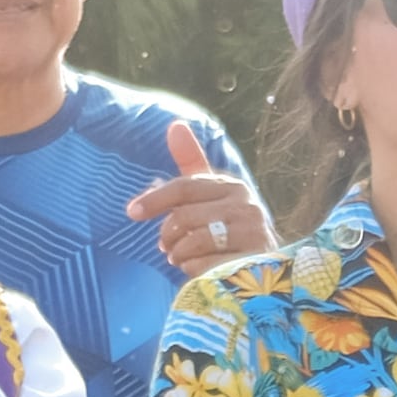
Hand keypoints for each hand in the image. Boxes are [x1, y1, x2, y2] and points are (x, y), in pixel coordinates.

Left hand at [128, 117, 269, 272]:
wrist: (264, 269)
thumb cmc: (228, 227)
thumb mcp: (210, 194)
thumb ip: (191, 163)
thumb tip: (175, 125)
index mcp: (233, 187)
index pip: (185, 187)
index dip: (155, 199)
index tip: (132, 212)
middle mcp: (247, 207)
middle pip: (185, 216)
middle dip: (168, 234)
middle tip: (165, 245)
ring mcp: (252, 235)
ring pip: (194, 241)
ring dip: (179, 254)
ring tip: (180, 257)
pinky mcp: (252, 263)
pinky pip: (206, 266)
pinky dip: (194, 270)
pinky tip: (198, 271)